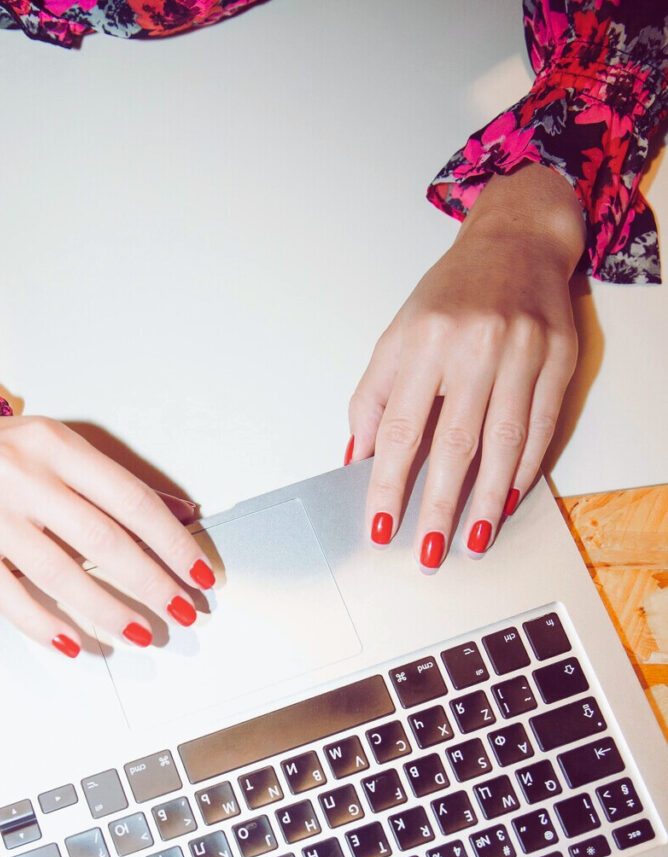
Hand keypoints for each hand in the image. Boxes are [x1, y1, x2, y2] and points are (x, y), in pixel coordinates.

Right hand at [0, 414, 214, 656]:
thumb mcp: (54, 446)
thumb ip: (114, 481)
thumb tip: (181, 514)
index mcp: (55, 446)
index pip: (130, 500)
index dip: (172, 542)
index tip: (199, 573)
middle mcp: (23, 477)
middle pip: (102, 539)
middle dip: (151, 582)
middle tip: (181, 611)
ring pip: (60, 574)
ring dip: (108, 611)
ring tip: (142, 634)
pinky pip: (7, 596)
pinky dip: (44, 625)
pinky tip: (75, 644)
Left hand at [347, 163, 585, 568]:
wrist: (514, 241)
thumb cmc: (448, 296)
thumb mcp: (396, 337)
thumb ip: (373, 399)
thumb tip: (358, 461)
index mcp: (422, 340)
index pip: (400, 428)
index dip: (387, 483)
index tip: (380, 526)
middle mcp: (473, 345)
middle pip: (453, 443)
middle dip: (438, 505)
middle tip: (428, 552)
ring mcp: (522, 350)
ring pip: (504, 442)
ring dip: (487, 501)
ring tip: (473, 541)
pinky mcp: (560, 357)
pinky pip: (542, 426)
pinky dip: (524, 469)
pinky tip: (508, 500)